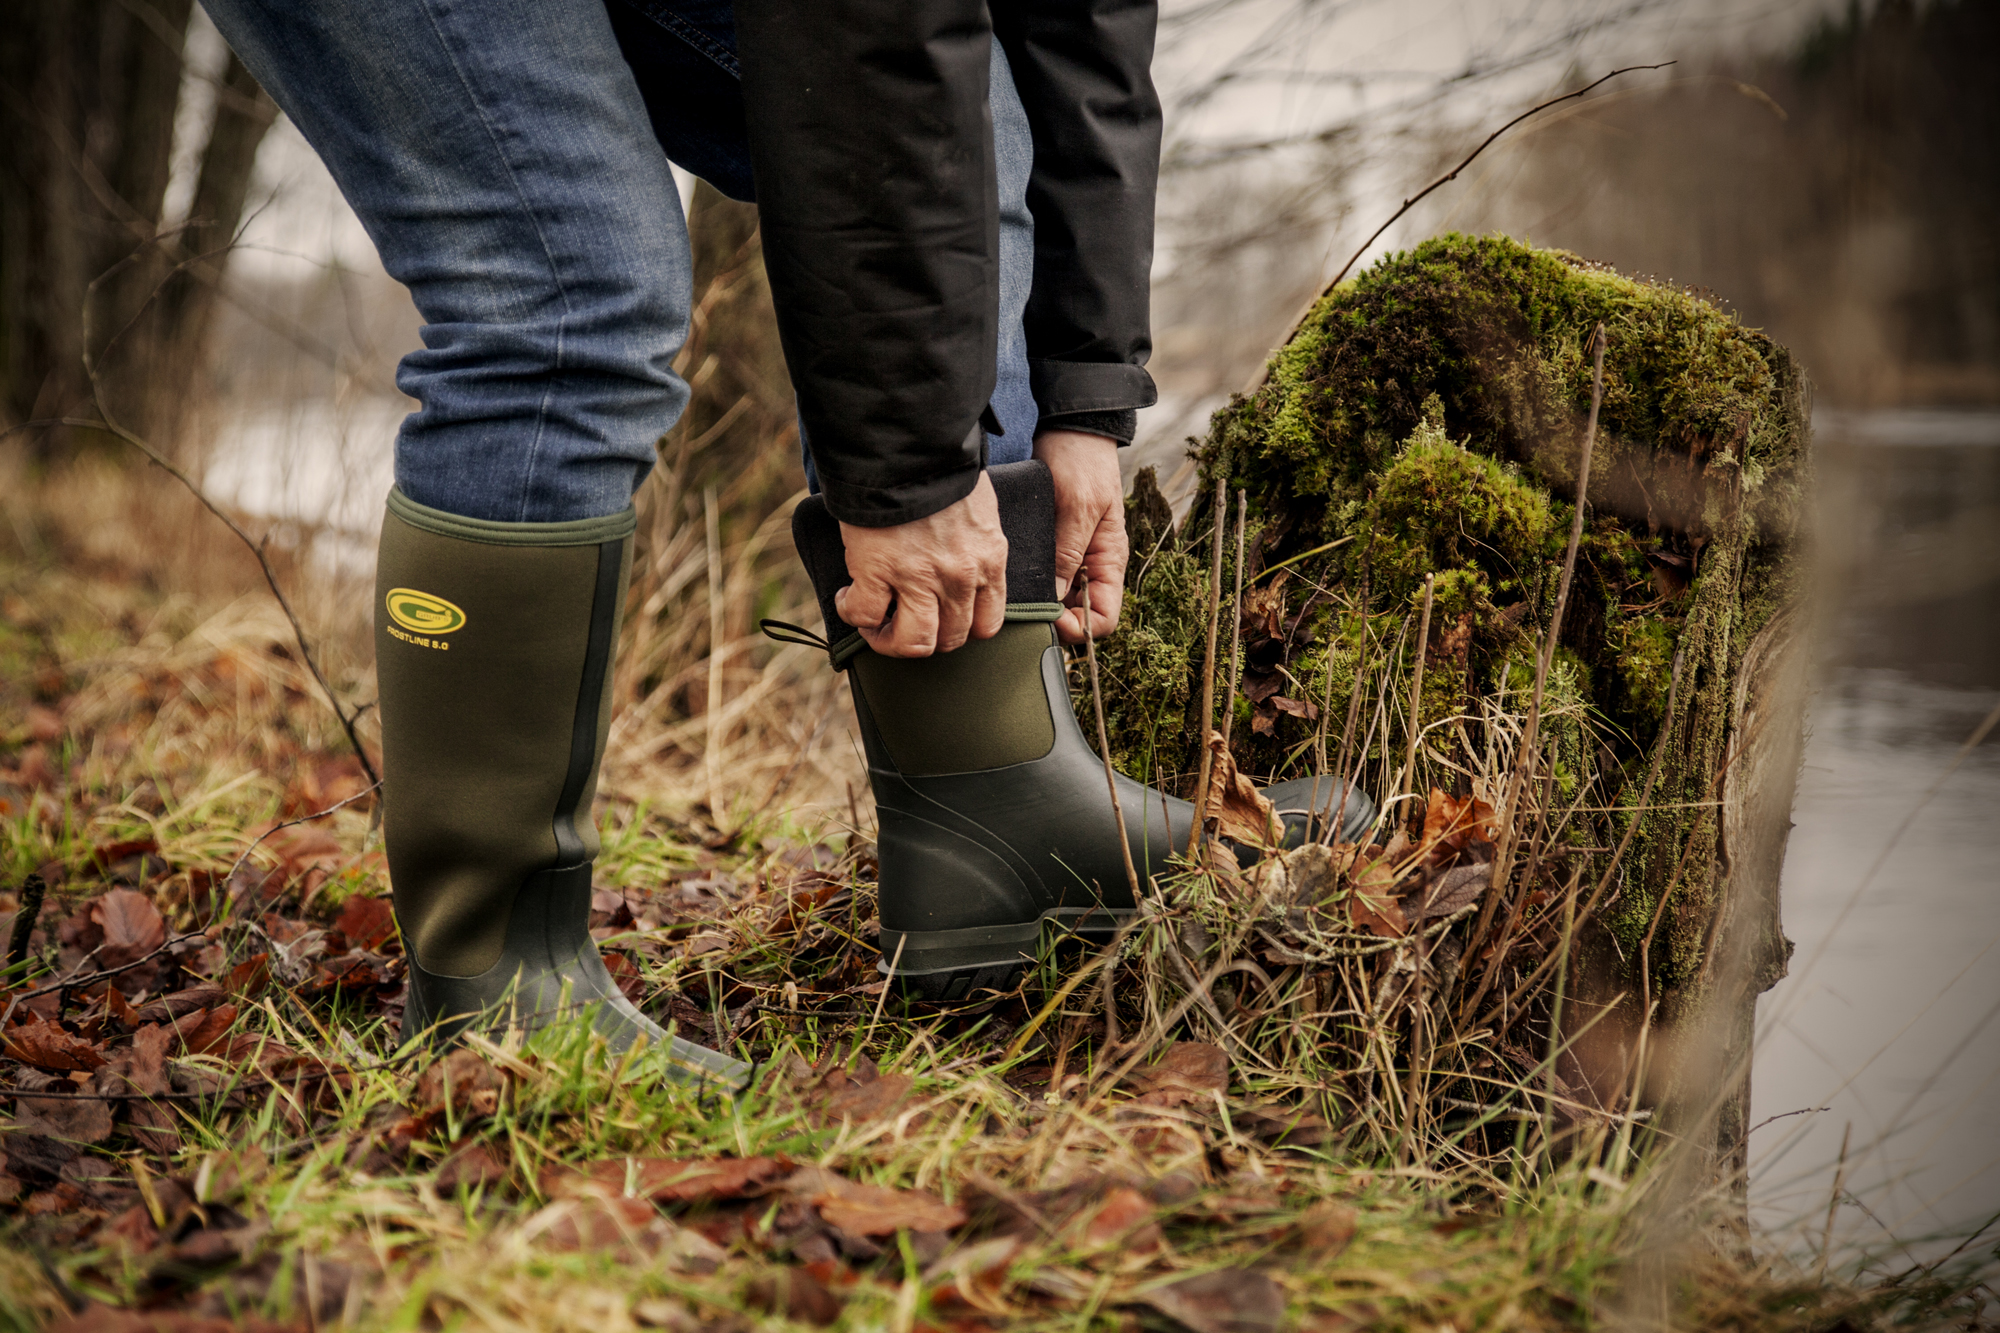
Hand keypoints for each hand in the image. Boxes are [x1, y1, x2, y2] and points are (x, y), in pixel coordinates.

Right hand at [835, 472, 1006, 656]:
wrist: (906, 445)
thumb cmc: (941, 469)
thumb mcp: (979, 511)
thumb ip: (976, 546)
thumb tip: (959, 564)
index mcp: (988, 560)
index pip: (987, 624)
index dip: (960, 631)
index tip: (940, 620)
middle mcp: (959, 577)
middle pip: (949, 639)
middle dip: (924, 638)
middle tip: (902, 623)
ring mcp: (919, 578)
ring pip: (912, 642)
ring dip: (888, 640)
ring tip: (874, 624)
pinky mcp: (878, 571)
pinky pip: (864, 615)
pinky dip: (853, 613)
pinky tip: (848, 597)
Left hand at [1034, 430, 1127, 642]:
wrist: (1070, 430)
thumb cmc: (1082, 462)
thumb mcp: (1077, 506)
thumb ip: (1067, 552)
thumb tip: (1054, 598)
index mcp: (1110, 560)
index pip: (1105, 618)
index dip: (1080, 628)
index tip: (1051, 619)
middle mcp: (1093, 566)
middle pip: (1080, 616)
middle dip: (1055, 620)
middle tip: (1024, 611)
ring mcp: (1073, 558)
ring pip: (1060, 601)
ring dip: (1040, 604)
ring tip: (1014, 597)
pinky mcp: (1053, 547)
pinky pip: (1046, 578)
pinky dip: (1032, 585)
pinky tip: (1011, 579)